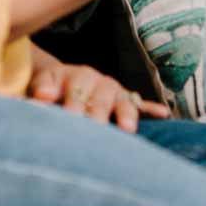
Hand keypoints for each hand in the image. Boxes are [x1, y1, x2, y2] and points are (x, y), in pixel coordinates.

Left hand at [27, 47, 169, 131]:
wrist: (60, 79)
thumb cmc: (49, 87)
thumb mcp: (42, 83)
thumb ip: (42, 89)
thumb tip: (42, 96)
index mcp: (77, 77)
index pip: (76, 93)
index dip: (73, 106)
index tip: (70, 118)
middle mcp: (98, 82)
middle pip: (100, 101)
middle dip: (100, 115)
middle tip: (97, 129)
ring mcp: (114, 92)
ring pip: (123, 103)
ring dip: (127, 115)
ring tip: (128, 129)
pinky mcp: (126, 100)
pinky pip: (142, 105)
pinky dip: (152, 109)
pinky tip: (164, 114)